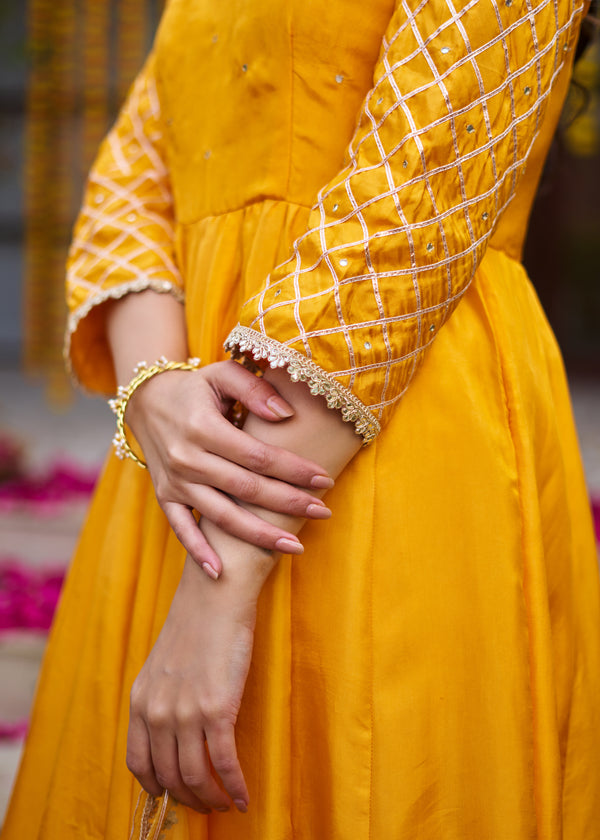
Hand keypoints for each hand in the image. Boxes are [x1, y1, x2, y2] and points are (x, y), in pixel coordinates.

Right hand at [125, 359, 333, 575]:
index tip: (324, 480)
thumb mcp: (223, 374)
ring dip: (259, 535)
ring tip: (295, 546)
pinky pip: (181, 529)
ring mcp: (174, 481)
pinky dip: (198, 552)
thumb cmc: (196, 388)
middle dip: (288, 503)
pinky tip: (220, 573)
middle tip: (323, 513)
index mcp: (204, 427)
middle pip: (247, 489)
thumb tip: (286, 415)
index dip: (294, 470)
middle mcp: (187, 458)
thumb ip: (256, 390)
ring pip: (222, 516)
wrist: (146, 401)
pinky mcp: (165, 496)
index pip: (258, 456)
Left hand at [126, 554, 265, 813]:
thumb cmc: (198, 624)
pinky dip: (234, 787)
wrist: (217, 593)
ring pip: (195, 777)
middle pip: (168, 777)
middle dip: (189, 798)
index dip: (156, 787)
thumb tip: (176, 732)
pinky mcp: (217, 709)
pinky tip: (244, 798)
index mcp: (141, 700)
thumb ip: (163, 697)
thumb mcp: (165, 664)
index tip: (173, 794)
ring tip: (226, 804)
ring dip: (212, 799)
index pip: (138, 763)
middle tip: (207, 805)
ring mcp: (185, 712)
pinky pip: (223, 763)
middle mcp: (157, 711)